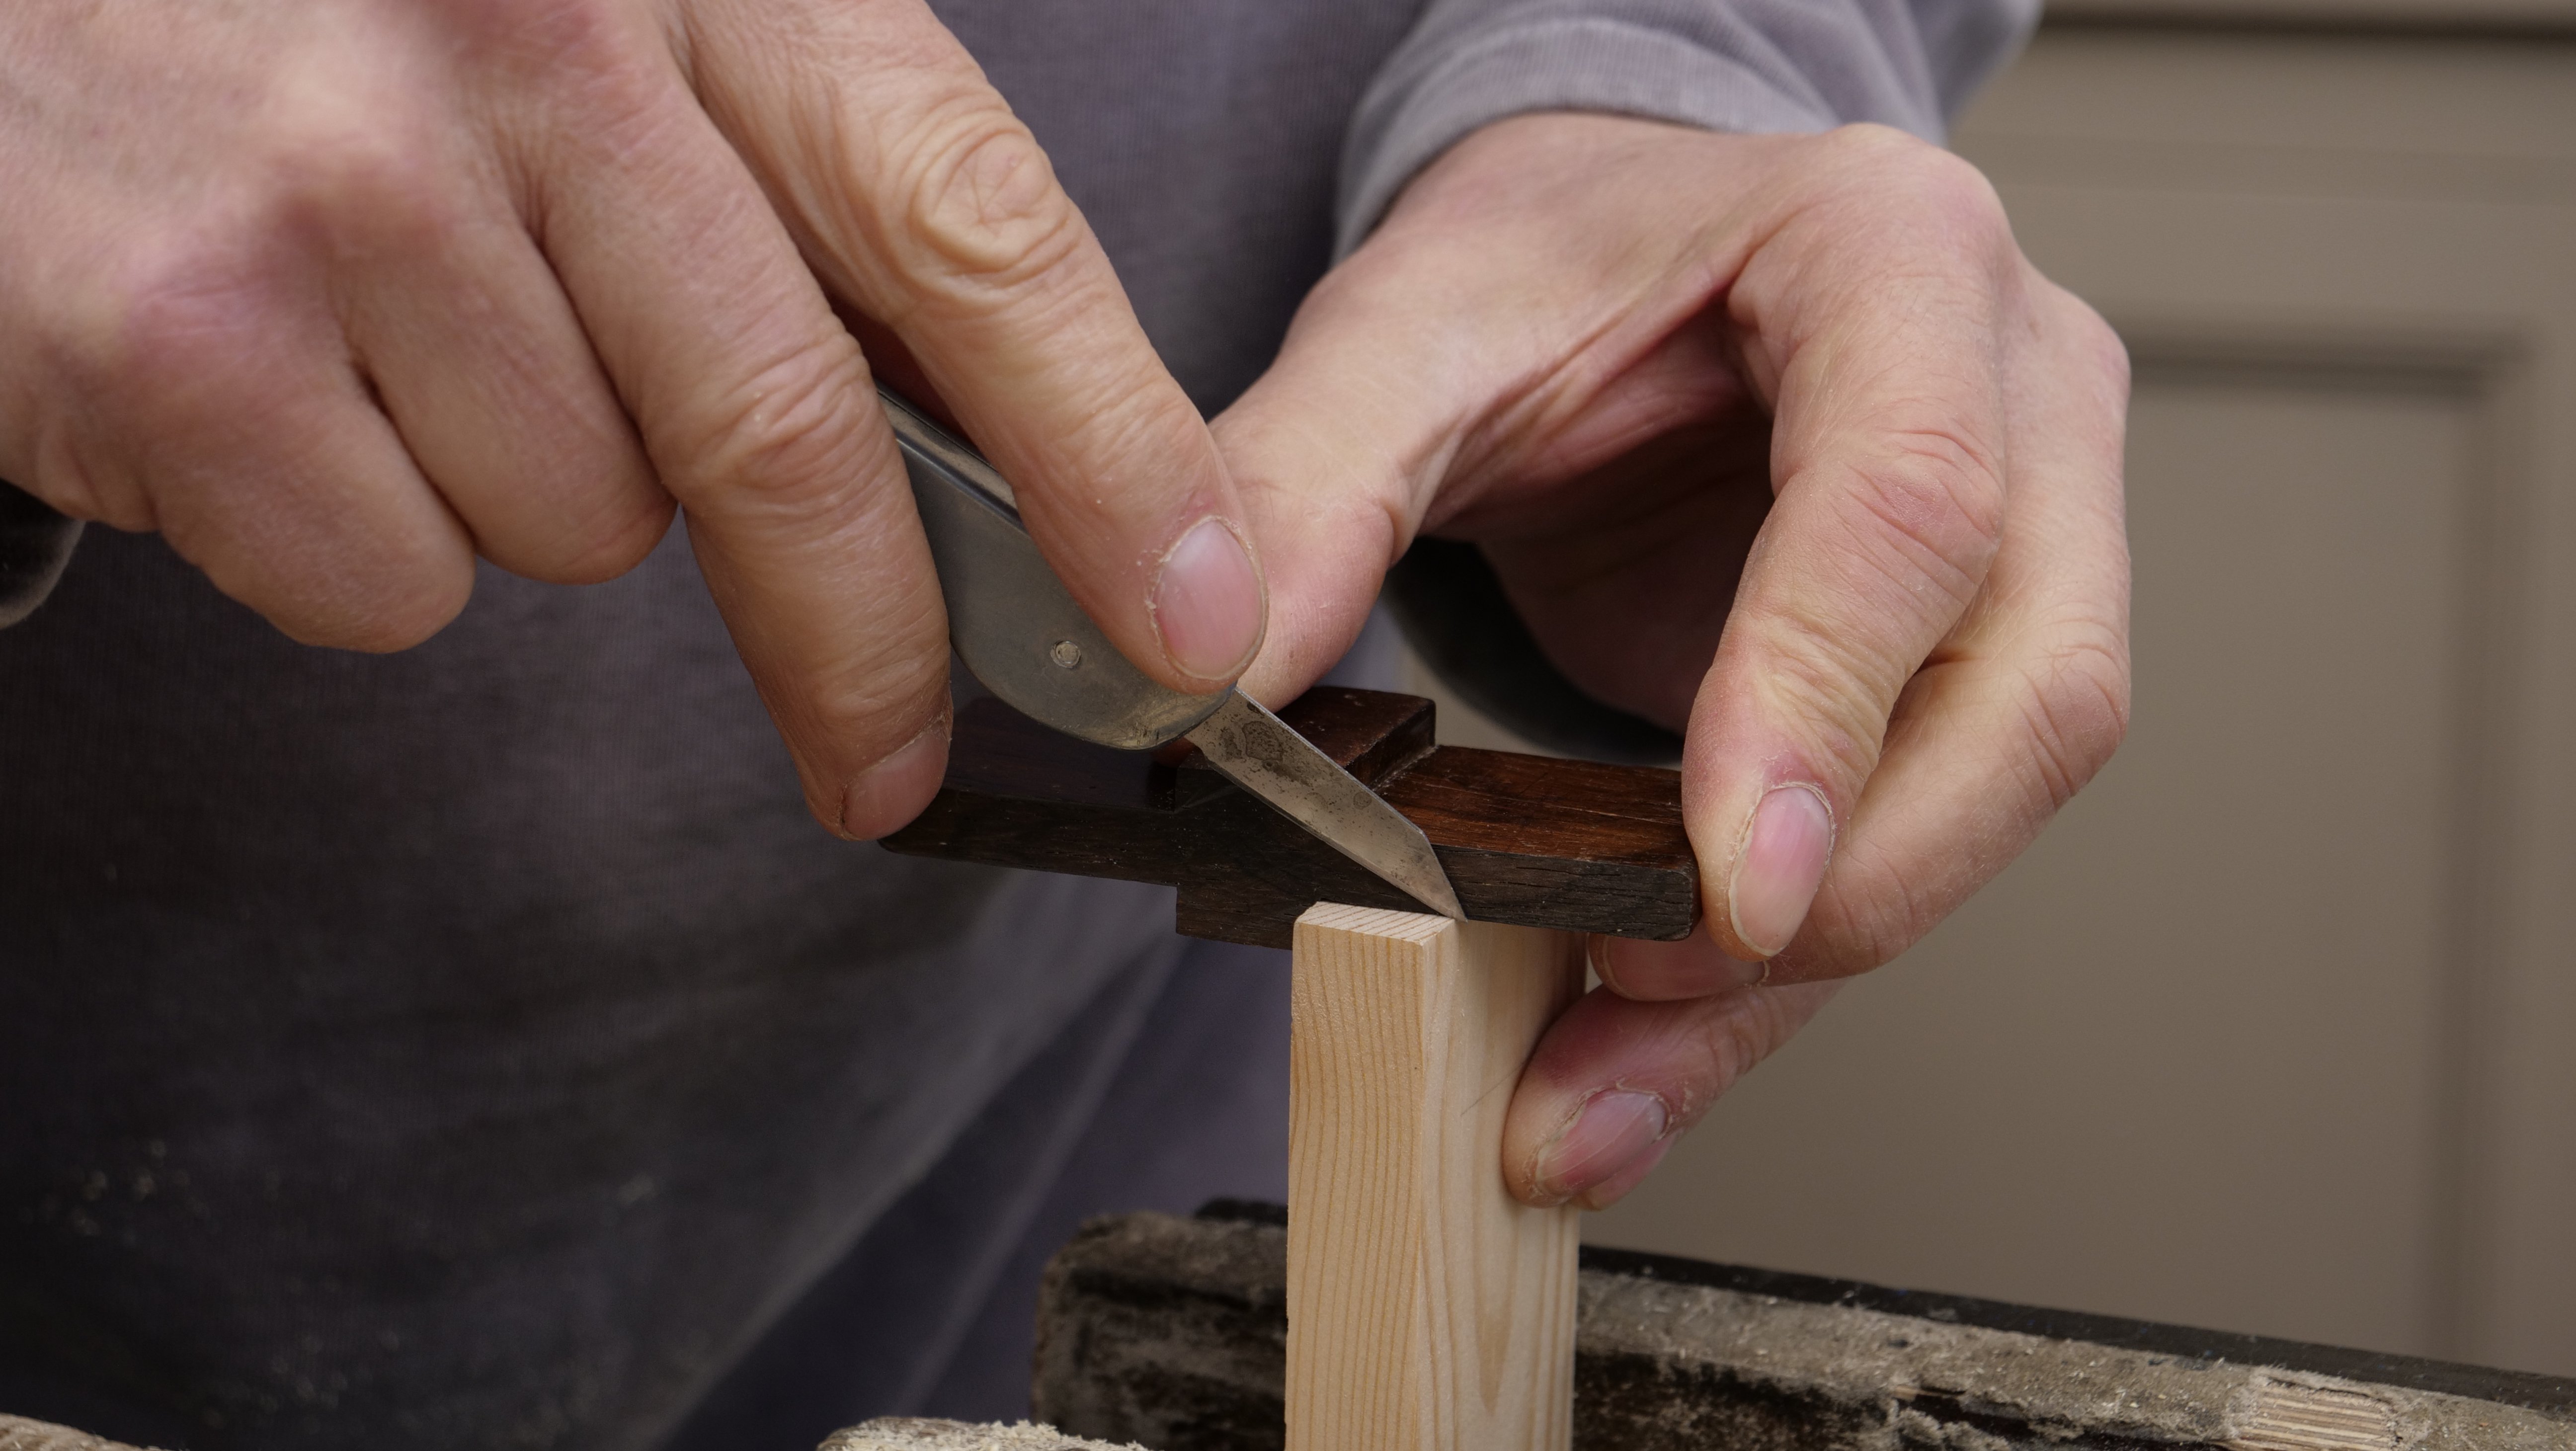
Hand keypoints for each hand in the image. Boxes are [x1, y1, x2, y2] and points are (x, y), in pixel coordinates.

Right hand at [0, 0, 1264, 837]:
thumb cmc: (346, 17)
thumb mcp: (603, 25)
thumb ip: (794, 203)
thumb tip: (1015, 465)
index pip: (970, 221)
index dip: (1113, 447)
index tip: (1196, 622)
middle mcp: (533, 38)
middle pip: (794, 433)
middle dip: (871, 644)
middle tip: (896, 763)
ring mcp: (343, 186)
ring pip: (583, 522)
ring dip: (532, 490)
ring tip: (399, 338)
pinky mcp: (184, 342)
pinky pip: (392, 580)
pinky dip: (361, 535)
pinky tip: (274, 385)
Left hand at [1218, 114, 2129, 1207]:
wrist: (1610, 257)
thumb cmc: (1547, 260)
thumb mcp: (1402, 328)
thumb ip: (1306, 482)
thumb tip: (1212, 683)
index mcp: (1894, 256)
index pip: (1913, 503)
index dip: (1823, 706)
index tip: (1728, 890)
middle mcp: (2014, 397)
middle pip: (2025, 689)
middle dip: (1848, 888)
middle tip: (1640, 1000)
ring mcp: (2028, 536)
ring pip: (1992, 801)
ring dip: (1796, 979)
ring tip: (1592, 1090)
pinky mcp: (1965, 667)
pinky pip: (1910, 842)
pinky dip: (1769, 977)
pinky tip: (1633, 1060)